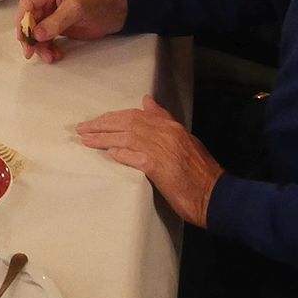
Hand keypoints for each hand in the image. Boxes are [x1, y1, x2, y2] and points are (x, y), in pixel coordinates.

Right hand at [16, 0, 127, 62]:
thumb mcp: (77, 9)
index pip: (28, 2)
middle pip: (30, 18)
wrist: (117, 13)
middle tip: (31, 52)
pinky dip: (48, 47)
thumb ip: (55, 21)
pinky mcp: (58, 25)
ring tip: (49, 57)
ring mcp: (52, 13)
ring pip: (37, 30)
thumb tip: (36, 34)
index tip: (24, 37)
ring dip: (40, 45)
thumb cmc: (99, 4)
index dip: (23, 19)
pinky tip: (55, 54)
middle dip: (30, 36)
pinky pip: (46, 37)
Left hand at [76, 95, 223, 226]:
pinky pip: (135, 157)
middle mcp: (165, 133)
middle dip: (101, 125)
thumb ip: (163, 119)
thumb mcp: (183, 139)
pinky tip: (109, 155)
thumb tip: (147, 101)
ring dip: (103, 139)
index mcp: (170, 126)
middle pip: (126, 123)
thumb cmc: (199, 171)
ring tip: (86, 140)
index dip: (112, 117)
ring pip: (126, 137)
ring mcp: (162, 149)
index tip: (95, 122)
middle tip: (82, 129)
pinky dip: (121, 154)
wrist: (216, 196)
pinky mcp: (160, 167)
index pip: (134, 115)